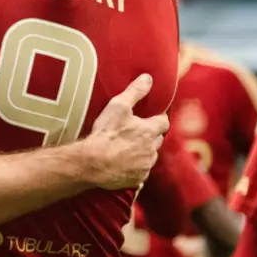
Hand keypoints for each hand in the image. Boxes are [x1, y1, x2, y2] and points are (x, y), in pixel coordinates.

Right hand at [85, 74, 168, 189]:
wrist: (93, 163)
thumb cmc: (106, 134)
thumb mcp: (118, 106)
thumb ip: (135, 91)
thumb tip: (148, 78)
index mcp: (149, 130)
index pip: (163, 122)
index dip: (158, 119)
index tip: (153, 117)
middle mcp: (152, 148)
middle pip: (158, 140)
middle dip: (151, 136)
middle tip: (137, 132)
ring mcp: (145, 165)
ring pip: (150, 156)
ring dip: (143, 152)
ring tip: (128, 148)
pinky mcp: (137, 178)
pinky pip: (141, 171)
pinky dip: (135, 167)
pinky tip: (123, 163)